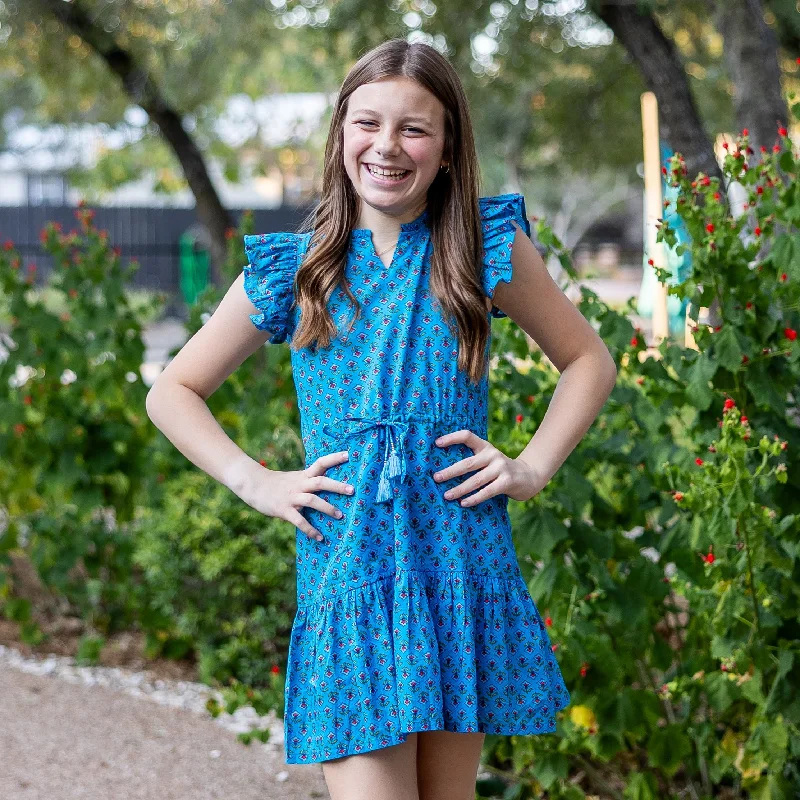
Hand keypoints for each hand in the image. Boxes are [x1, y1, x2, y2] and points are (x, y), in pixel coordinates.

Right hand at [241, 450, 354, 541]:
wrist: (254, 486)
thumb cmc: (278, 484)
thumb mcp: (295, 478)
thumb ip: (309, 481)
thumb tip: (329, 485)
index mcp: (304, 475)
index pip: (321, 463)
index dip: (334, 458)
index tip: (349, 455)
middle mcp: (300, 484)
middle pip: (320, 482)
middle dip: (337, 486)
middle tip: (352, 490)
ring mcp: (292, 497)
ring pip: (312, 500)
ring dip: (327, 508)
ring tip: (340, 515)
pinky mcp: (284, 510)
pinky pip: (299, 520)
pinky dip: (310, 530)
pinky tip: (319, 537)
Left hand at [433, 430, 547, 505]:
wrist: (529, 476)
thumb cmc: (500, 470)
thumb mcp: (489, 460)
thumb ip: (474, 461)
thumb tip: (445, 472)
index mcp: (485, 447)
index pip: (468, 436)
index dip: (452, 438)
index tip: (437, 443)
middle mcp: (493, 455)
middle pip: (468, 463)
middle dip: (450, 471)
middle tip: (436, 478)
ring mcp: (501, 468)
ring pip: (476, 480)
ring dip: (459, 489)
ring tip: (447, 495)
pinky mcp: (507, 481)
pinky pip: (487, 491)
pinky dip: (474, 498)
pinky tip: (463, 503)